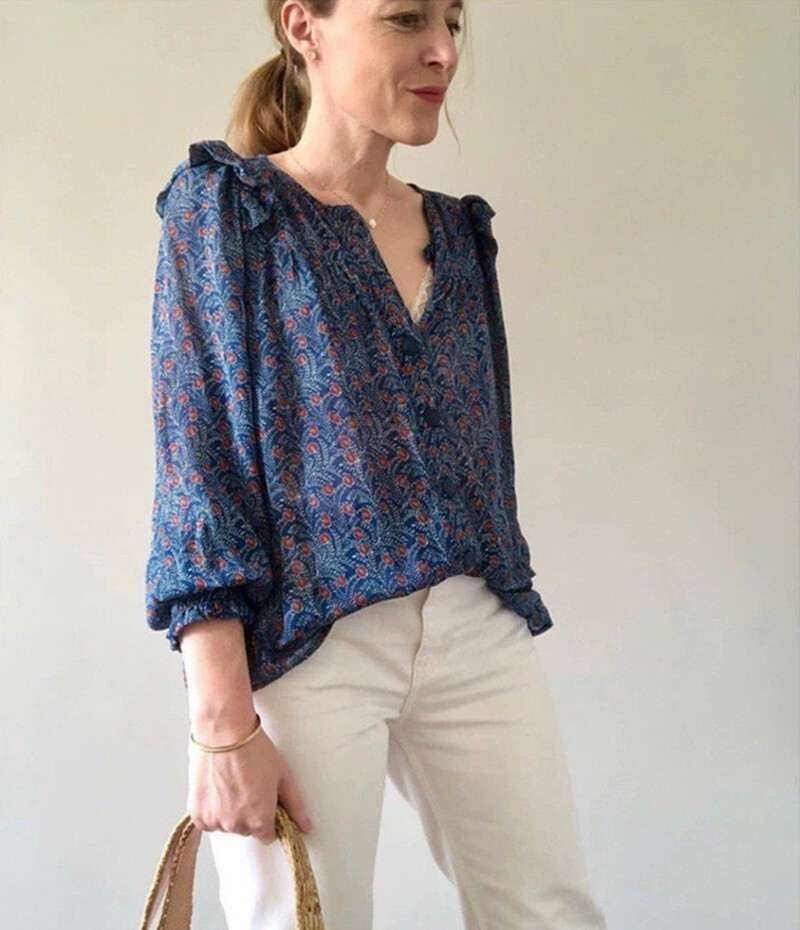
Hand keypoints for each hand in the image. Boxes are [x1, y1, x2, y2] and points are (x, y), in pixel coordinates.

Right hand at [187, 721, 313, 844]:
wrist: (225, 732)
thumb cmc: (254, 749)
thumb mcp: (282, 776)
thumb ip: (295, 806)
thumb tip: (306, 827)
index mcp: (260, 819)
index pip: (267, 836)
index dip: (268, 819)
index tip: (265, 804)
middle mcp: (236, 825)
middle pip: (246, 829)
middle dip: (248, 812)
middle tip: (248, 785)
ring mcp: (215, 820)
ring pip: (226, 824)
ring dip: (228, 811)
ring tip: (231, 782)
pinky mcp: (197, 812)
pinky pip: (207, 820)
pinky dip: (211, 808)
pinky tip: (217, 786)